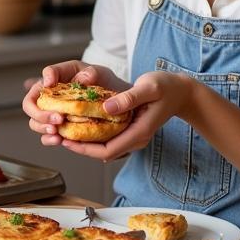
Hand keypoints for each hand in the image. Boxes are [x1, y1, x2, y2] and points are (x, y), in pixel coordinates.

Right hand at [21, 60, 129, 148]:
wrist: (113, 104)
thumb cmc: (102, 85)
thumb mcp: (100, 73)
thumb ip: (91, 72)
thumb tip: (82, 78)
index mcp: (58, 77)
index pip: (46, 74)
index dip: (45, 79)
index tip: (50, 84)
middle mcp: (50, 96)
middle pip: (30, 104)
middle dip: (40, 113)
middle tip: (58, 118)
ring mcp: (51, 113)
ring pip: (34, 122)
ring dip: (43, 128)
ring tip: (57, 131)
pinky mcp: (57, 128)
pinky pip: (46, 136)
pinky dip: (49, 139)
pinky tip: (59, 140)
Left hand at [59, 71, 192, 161]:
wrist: (182, 92)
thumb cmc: (167, 87)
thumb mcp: (149, 87)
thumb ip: (128, 98)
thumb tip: (106, 107)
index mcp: (139, 132)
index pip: (107, 150)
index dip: (84, 148)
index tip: (65, 140)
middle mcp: (136, 138)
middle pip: (103, 152)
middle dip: (79, 146)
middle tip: (58, 136)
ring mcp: (134, 136)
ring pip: (105, 146)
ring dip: (84, 141)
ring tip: (64, 131)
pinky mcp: (131, 131)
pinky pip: (109, 138)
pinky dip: (93, 134)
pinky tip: (80, 124)